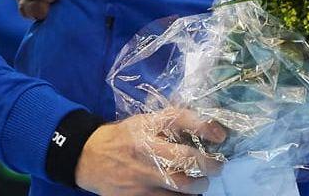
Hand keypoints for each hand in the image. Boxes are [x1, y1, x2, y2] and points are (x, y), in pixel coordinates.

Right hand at [76, 109, 226, 194]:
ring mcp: (140, 175)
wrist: (88, 157)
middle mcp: (145, 150)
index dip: (205, 126)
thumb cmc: (122, 136)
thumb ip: (170, 120)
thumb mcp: (143, 121)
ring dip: (199, 185)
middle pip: (185, 158)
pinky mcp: (135, 195)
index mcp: (147, 126)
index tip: (220, 135)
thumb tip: (206, 123)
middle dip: (208, 164)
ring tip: (202, 182)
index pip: (181, 119)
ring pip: (181, 184)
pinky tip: (184, 194)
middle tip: (217, 166)